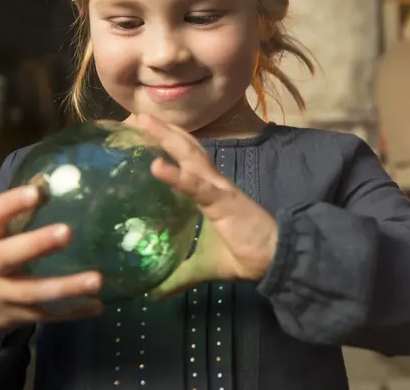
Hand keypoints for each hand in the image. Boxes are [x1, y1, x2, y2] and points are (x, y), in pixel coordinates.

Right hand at [0, 185, 103, 340]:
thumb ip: (19, 213)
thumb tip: (49, 180)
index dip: (10, 205)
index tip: (36, 193)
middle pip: (7, 257)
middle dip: (36, 245)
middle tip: (67, 232)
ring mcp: (2, 295)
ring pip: (33, 292)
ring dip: (66, 287)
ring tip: (97, 280)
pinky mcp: (18, 316)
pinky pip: (46, 315)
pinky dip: (72, 312)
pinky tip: (97, 306)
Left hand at [131, 114, 278, 299]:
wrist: (276, 258)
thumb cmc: (245, 255)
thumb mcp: (202, 267)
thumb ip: (179, 276)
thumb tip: (152, 294)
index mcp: (207, 192)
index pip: (183, 159)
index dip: (164, 142)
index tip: (138, 128)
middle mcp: (212, 183)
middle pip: (183, 148)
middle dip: (159, 130)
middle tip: (132, 114)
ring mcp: (218, 189)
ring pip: (189, 156)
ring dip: (165, 137)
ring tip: (142, 121)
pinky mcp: (223, 201)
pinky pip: (197, 186)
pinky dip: (176, 176)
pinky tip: (156, 166)